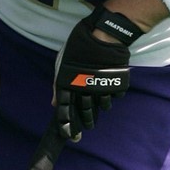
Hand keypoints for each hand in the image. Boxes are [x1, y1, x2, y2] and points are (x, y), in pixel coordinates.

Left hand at [53, 7, 140, 140]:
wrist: (103, 33)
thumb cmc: (79, 45)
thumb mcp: (62, 62)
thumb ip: (58, 84)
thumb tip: (53, 103)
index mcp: (68, 83)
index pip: (65, 110)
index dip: (67, 126)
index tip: (70, 136)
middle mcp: (84, 88)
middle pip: (85, 112)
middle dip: (86, 121)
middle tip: (86, 128)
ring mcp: (101, 87)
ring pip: (102, 106)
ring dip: (100, 108)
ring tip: (98, 109)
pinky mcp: (116, 84)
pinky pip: (114, 96)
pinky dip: (112, 96)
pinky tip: (110, 91)